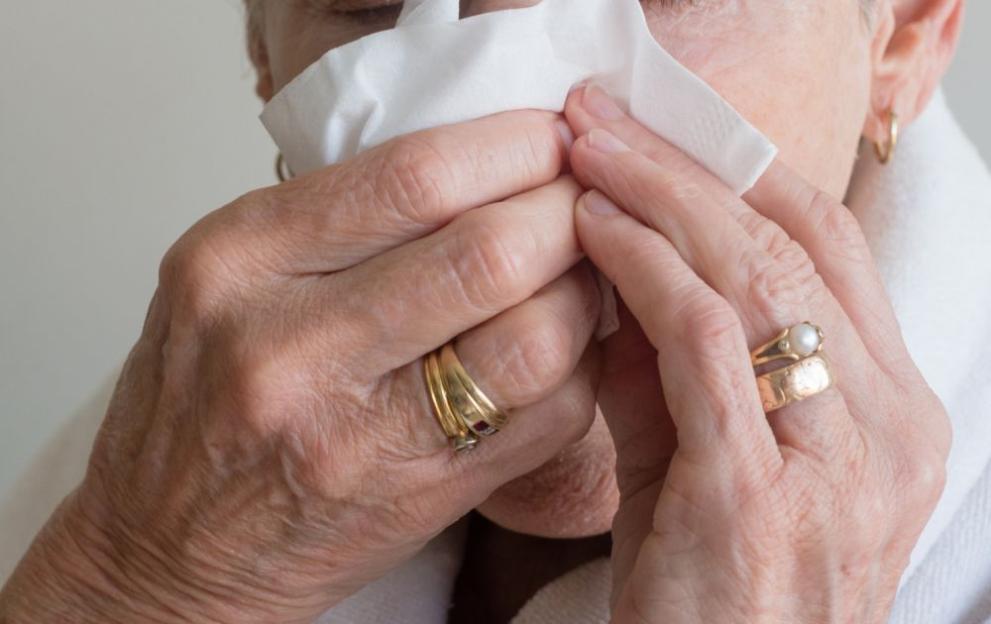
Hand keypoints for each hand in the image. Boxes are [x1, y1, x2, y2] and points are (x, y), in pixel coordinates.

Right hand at [0, 111, 602, 622]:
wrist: (172, 550)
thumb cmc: (203, 404)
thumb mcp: (232, 277)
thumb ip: (340, 218)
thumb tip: (489, 163)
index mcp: (242, 259)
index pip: (415, 176)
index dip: (512, 147)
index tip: (548, 141)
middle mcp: (291, 345)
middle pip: (489, 252)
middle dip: (568, 213)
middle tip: (583, 204)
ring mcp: (356, 434)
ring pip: (534, 339)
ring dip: (587, 294)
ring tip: (582, 274)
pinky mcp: (416, 497)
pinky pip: (545, 419)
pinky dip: (580, 368)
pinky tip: (565, 347)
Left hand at [563, 85, 950, 622]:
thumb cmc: (708, 591)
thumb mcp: (701, 461)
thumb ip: (672, 367)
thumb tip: (618, 263)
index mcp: (888, 410)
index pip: (830, 245)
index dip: (743, 172)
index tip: (663, 130)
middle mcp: (886, 425)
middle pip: (794, 242)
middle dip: (689, 167)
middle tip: (604, 120)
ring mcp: (837, 461)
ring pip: (757, 274)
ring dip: (661, 199)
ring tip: (587, 155)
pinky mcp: (760, 495)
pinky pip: (707, 340)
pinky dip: (646, 270)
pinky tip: (594, 232)